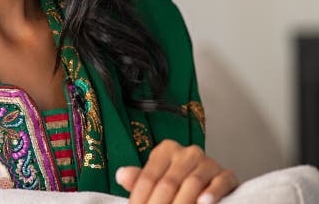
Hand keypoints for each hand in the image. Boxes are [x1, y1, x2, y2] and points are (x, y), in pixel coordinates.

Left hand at [115, 139, 237, 203]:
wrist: (211, 185)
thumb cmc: (179, 184)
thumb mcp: (158, 180)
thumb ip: (140, 180)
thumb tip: (121, 175)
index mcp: (166, 150)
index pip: (149, 177)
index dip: (139, 198)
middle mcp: (187, 152)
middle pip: (168, 183)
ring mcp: (208, 162)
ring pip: (192, 184)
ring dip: (182, 203)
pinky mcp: (226, 175)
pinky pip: (219, 183)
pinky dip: (211, 194)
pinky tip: (204, 203)